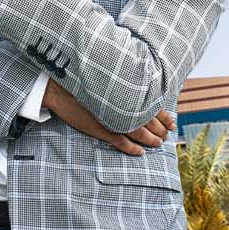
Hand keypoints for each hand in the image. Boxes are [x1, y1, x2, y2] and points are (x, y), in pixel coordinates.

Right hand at [42, 79, 175, 155]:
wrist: (56, 86)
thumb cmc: (80, 77)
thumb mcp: (105, 76)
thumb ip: (124, 81)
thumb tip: (139, 82)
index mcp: (126, 92)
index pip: (153, 106)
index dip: (165, 117)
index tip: (172, 123)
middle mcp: (123, 105)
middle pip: (149, 122)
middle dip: (160, 130)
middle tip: (166, 136)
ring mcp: (113, 119)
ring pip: (139, 133)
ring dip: (150, 140)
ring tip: (157, 144)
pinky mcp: (101, 130)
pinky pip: (121, 143)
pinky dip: (132, 149)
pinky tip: (139, 152)